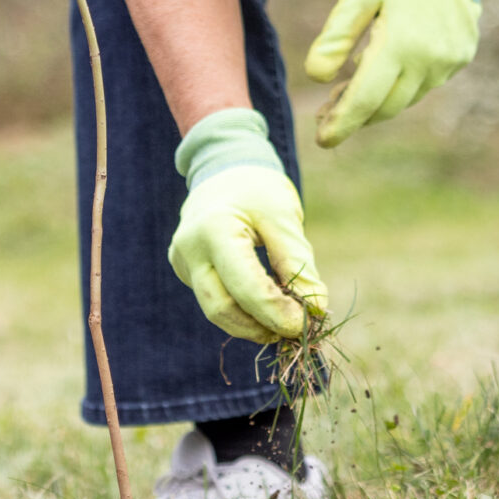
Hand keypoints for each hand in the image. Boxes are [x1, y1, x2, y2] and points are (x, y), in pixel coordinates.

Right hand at [167, 108, 328, 342]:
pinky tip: (266, 306)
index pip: (245, 288)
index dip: (277, 312)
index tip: (308, 322)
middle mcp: (189, 249)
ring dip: (251, 323)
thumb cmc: (258, 189)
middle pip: (222, 308)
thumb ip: (298, 264)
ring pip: (215, 310)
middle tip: (295, 330)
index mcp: (213, 230)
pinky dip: (242, 309)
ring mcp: (181, 261)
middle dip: (260, 325)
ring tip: (284, 321)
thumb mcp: (284, 217)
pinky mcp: (184, 269)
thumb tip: (316, 310)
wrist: (224, 168)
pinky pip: (213, 298)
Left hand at [304, 0, 498, 147]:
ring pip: (404, 99)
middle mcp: (428, 61)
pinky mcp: (459, 59)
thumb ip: (336, 35)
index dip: (342, 123)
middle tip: (325, 114)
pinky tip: (380, 71)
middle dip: (354, 116)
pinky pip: (422, 84)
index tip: (322, 140)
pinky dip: (398, 86)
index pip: (365, 99)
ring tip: (345, 94)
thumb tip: (315, 75)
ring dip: (375, 103)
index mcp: (401, 43)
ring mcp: (448, 62)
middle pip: (385, 107)